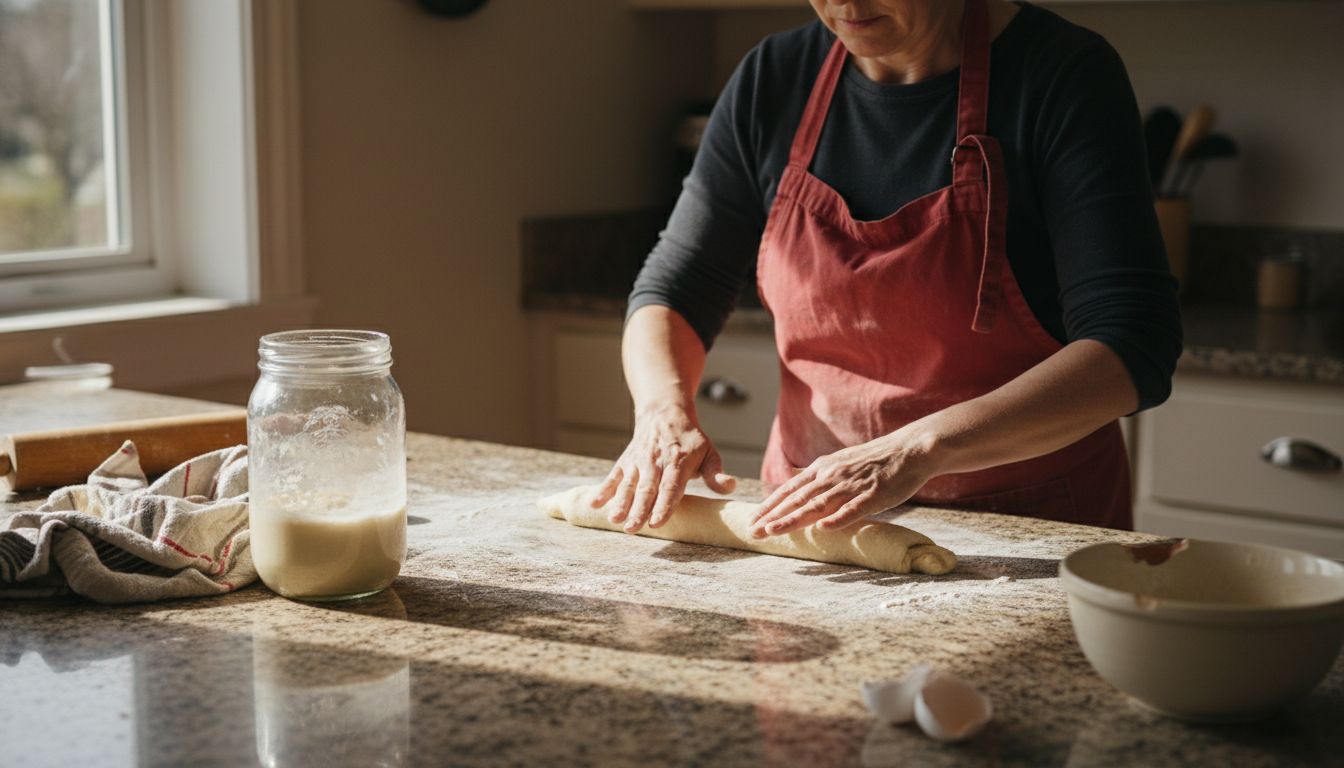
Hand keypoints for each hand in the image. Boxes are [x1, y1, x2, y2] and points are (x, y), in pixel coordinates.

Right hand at [592, 404, 736, 532]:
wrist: (664, 413)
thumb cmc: (690, 440)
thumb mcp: (709, 453)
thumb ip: (715, 474)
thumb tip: (730, 486)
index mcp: (678, 463)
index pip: (670, 488)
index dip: (663, 505)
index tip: (657, 522)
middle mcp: (655, 463)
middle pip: (646, 490)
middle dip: (639, 510)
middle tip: (632, 529)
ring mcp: (638, 462)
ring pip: (628, 485)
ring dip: (620, 503)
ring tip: (614, 520)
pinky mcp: (625, 462)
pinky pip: (613, 477)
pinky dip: (603, 490)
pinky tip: (594, 505)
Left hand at [748, 430, 938, 537]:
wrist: (910, 449)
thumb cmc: (874, 460)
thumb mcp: (839, 461)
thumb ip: (815, 473)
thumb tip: (791, 476)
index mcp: (823, 469)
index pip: (790, 490)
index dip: (770, 506)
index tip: (752, 521)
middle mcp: (832, 475)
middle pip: (798, 499)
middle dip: (773, 516)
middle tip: (752, 531)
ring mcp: (852, 485)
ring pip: (818, 504)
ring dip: (794, 518)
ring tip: (774, 531)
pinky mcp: (874, 494)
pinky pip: (853, 508)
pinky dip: (838, 518)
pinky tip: (823, 528)